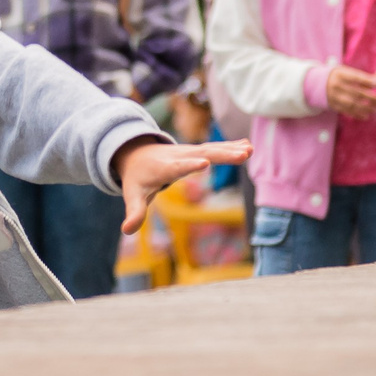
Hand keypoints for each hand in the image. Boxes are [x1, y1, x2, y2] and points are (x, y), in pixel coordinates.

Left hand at [113, 137, 251, 233]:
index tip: (204, 163)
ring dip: (231, 149)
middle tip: (242, 154)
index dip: (189, 165)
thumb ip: (134, 212)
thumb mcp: (133, 195)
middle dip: (222, 154)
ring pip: (212, 149)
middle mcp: (179, 156)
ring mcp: (189, 151)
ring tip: (250, 150)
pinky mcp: (196, 151)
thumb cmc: (137, 177)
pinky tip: (248, 145)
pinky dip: (230, 145)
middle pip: (203, 154)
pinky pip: (215, 148)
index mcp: (164, 167)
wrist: (136, 154)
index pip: (177, 166)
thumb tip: (126, 230)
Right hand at [324, 64, 375, 119]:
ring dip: (367, 108)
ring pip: (353, 104)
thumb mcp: (345, 72)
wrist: (316, 84)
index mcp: (340, 75)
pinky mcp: (333, 105)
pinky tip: (367, 115)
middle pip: (357, 93)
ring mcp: (335, 97)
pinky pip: (347, 111)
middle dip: (373, 98)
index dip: (366, 80)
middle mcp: (337, 86)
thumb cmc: (338, 76)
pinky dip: (357, 114)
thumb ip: (359, 77)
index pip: (355, 77)